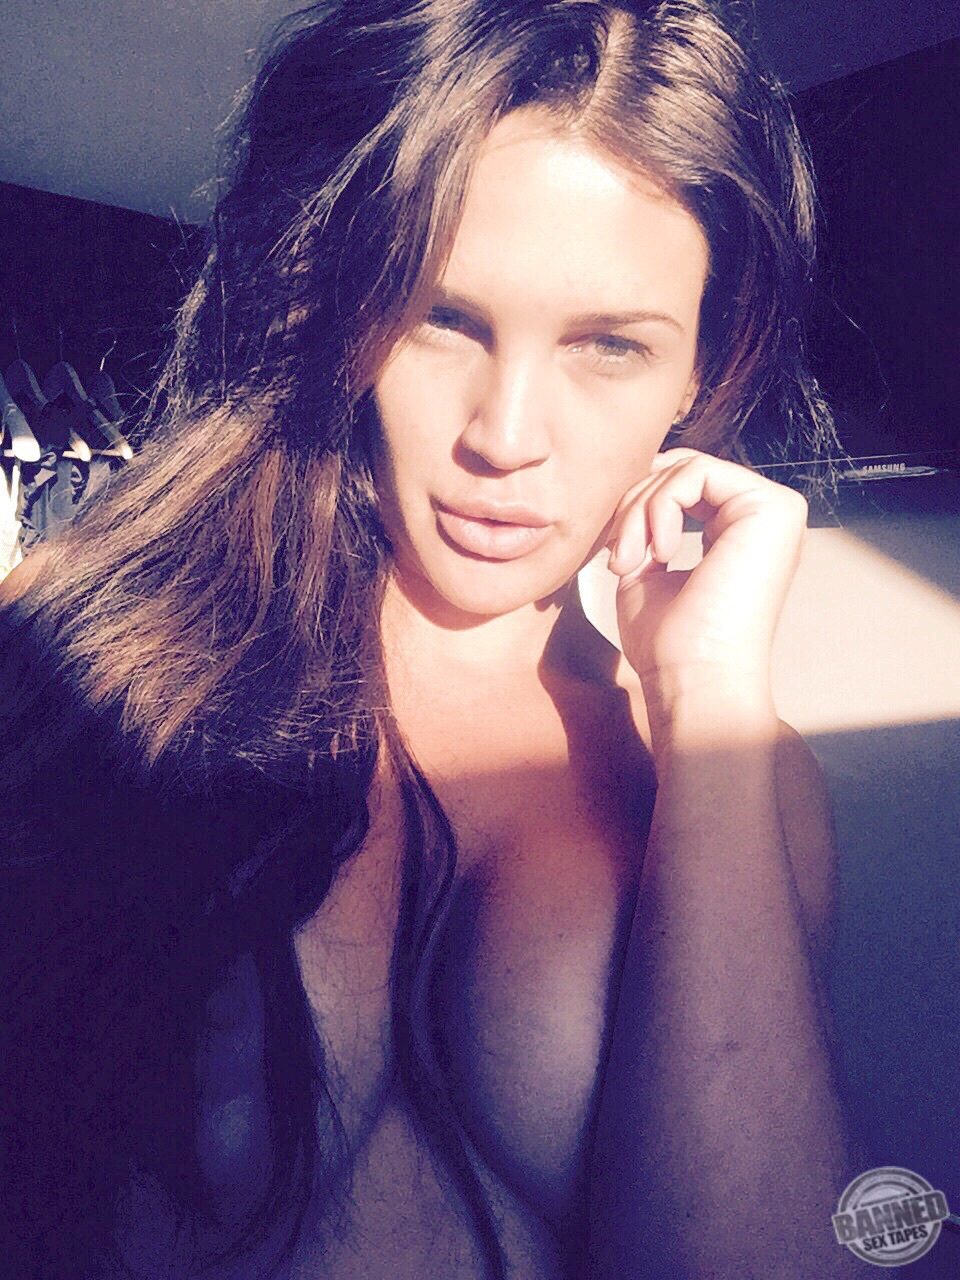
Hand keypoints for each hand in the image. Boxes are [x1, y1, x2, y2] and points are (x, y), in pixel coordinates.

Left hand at [606, 447, 806, 724]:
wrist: (693, 679)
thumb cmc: (670, 643)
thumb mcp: (648, 569)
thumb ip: (648, 526)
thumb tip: (636, 487)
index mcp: (739, 532)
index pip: (682, 484)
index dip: (637, 505)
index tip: (616, 556)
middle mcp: (764, 518)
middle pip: (681, 469)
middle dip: (634, 506)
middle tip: (618, 558)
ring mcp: (775, 511)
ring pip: (685, 468)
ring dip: (640, 511)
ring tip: (630, 562)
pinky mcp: (774, 508)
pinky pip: (695, 473)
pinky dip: (659, 508)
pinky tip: (660, 554)